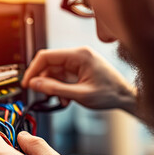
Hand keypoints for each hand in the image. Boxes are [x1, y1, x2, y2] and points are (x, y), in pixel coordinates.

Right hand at [21, 47, 136, 113]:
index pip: (46, 56)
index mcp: (79, 55)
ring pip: (54, 71)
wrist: (126, 97)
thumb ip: (55, 89)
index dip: (33, 70)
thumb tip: (35, 84)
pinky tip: (66, 97)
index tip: (27, 83)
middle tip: (40, 94)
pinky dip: (59, 87)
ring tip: (61, 99)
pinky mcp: (79, 69)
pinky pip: (62, 76)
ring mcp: (78, 61)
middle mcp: (78, 55)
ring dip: (52, 86)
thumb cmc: (110, 94)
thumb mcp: (80, 94)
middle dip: (43, 80)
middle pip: (49, 64)